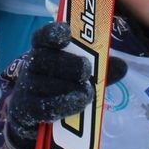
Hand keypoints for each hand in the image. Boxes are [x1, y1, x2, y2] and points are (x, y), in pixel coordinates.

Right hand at [4, 22, 127, 148]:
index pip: (43, 37)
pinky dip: (62, 105)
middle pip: (42, 59)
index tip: (67, 32)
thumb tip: (122, 66)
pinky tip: (77, 104)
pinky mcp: (26, 110)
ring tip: (86, 93)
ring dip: (67, 87)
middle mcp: (31, 66)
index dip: (52, 32)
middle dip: (66, 63)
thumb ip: (99, 70)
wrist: (35, 115)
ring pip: (42, 83)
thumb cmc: (59, 85)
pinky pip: (42, 107)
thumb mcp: (79, 74)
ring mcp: (26, 88)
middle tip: (85, 70)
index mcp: (44, 50)